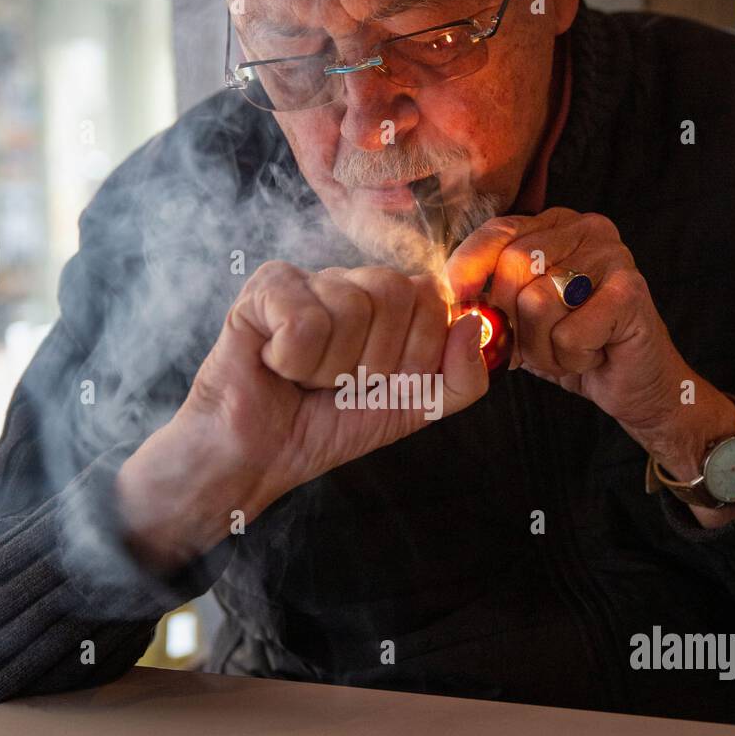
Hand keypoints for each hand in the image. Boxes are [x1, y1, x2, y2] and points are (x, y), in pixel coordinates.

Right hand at [117, 262, 486, 568]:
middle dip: (372, 361)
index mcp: (390, 302)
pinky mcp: (265, 288)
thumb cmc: (326, 426)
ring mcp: (309, 278)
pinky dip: (292, 360)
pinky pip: (304, 319)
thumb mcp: (412, 409)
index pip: (433, 298)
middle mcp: (351, 281)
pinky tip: (274, 363)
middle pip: (395, 294)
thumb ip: (460, 379)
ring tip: (303, 377)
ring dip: (328, 367)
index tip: (378, 383)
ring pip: (349, 307)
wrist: (258, 457)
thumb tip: (475, 325)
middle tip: (337, 383)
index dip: (412, 354)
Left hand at [445, 208, 734, 505]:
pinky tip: (591, 354)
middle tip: (530, 345)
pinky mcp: (631, 290)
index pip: (498, 230)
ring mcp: (613, 255)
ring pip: (538, 300)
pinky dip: (571, 357)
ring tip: (566, 350)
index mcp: (555, 225)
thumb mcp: (518, 315)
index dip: (469, 267)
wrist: (630, 381)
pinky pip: (569, 331)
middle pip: (515, 264)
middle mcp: (586, 229)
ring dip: (543, 346)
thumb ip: (488, 294)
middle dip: (512, 319)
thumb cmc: (572, 345)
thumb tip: (446, 293)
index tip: (458, 302)